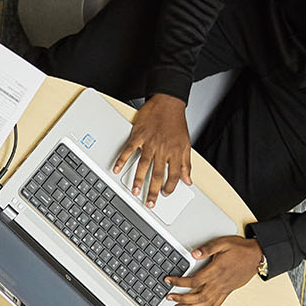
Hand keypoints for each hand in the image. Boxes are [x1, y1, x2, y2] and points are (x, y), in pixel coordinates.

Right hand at [114, 94, 193, 208]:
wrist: (168, 102)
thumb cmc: (176, 122)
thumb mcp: (186, 144)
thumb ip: (186, 163)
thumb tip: (188, 179)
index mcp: (175, 152)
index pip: (174, 175)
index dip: (170, 187)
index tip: (165, 195)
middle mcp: (163, 149)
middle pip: (158, 174)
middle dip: (153, 191)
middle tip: (149, 203)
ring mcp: (149, 142)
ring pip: (144, 165)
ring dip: (138, 180)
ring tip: (135, 191)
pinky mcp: (138, 135)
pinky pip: (129, 150)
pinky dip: (122, 160)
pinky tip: (117, 169)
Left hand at [164, 236, 262, 305]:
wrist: (257, 256)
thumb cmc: (240, 249)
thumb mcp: (223, 243)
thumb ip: (208, 248)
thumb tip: (194, 254)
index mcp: (216, 271)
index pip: (194, 281)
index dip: (179, 282)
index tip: (169, 281)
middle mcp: (219, 283)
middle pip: (197, 296)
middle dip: (181, 299)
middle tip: (169, 298)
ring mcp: (223, 289)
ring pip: (205, 304)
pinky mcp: (227, 292)